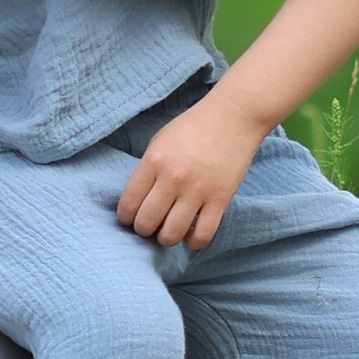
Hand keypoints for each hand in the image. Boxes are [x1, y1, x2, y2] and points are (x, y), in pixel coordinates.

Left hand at [115, 87, 269, 249]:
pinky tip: (190, 235)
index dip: (125, 217)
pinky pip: (203, 235)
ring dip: (165, 238)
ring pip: (171, 234)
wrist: (233, 117)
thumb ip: (147, 170)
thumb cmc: (192, 127)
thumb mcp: (159, 142)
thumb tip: (139, 202)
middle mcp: (173, 178)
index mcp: (153, 161)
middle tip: (149, 225)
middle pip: (146, 223)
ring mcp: (197, 191)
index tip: (129, 218)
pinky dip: (193, 242)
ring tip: (167, 231)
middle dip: (143, 230)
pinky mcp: (220, 199)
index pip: (128, 203)